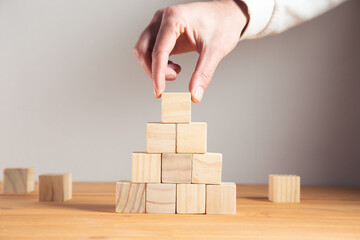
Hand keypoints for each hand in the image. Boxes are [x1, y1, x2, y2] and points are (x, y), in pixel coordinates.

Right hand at [133, 0, 248, 102]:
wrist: (228, 15)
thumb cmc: (223, 25)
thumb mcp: (216, 50)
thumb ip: (203, 73)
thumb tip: (194, 94)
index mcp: (174, 18)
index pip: (158, 50)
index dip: (157, 74)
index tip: (159, 91)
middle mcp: (163, 19)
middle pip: (143, 49)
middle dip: (154, 70)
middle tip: (174, 78)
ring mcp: (161, 25)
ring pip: (144, 50)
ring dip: (155, 67)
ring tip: (176, 71)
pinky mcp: (163, 33)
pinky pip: (151, 50)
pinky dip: (158, 63)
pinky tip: (174, 66)